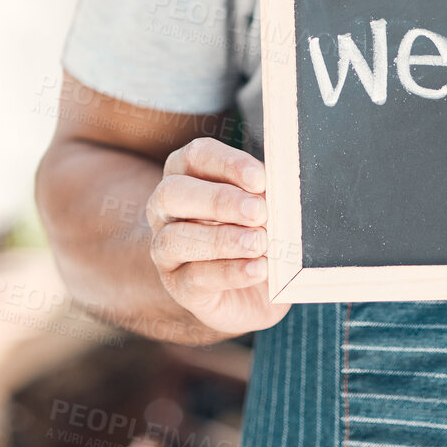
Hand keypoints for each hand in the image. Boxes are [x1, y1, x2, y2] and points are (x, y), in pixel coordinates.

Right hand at [145, 137, 291, 337]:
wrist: (259, 290)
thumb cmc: (260, 236)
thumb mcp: (268, 209)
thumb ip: (267, 194)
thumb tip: (281, 186)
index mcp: (187, 176)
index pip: (195, 156)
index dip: (226, 163)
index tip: (260, 179)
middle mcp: (166, 210)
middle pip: (173, 193)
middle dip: (218, 200)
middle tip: (259, 211)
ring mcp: (166, 250)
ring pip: (175, 238)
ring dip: (222, 239)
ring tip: (259, 243)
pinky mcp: (179, 286)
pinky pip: (195, 278)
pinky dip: (230, 272)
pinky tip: (258, 269)